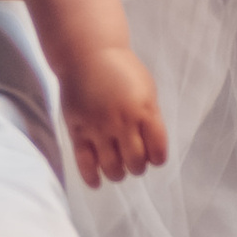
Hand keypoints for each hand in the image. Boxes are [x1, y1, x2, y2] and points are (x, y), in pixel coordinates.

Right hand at [63, 44, 168, 187]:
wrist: (87, 54)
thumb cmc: (121, 70)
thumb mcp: (147, 89)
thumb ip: (151, 117)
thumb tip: (152, 146)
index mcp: (144, 111)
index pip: (158, 151)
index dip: (157, 158)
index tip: (153, 157)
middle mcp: (123, 123)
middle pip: (136, 163)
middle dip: (137, 167)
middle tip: (133, 161)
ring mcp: (99, 128)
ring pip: (112, 168)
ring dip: (118, 174)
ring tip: (118, 169)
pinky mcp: (78, 130)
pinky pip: (85, 162)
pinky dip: (91, 177)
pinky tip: (96, 182)